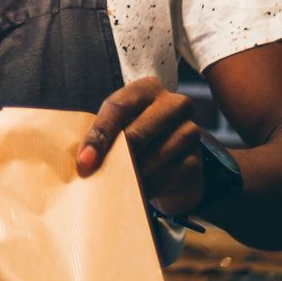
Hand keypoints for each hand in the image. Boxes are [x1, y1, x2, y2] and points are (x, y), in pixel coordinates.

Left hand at [76, 76, 203, 214]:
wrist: (171, 166)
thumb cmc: (137, 140)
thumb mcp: (119, 129)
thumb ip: (104, 135)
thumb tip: (86, 159)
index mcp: (149, 88)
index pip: (119, 106)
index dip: (100, 134)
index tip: (85, 160)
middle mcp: (175, 104)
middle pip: (137, 132)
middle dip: (114, 156)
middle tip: (96, 175)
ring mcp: (190, 132)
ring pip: (152, 157)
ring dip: (130, 174)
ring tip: (116, 184)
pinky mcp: (196, 162)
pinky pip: (165, 178)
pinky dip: (147, 188)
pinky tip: (137, 192)